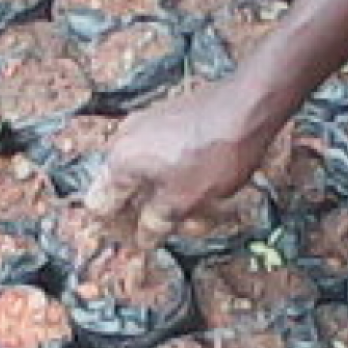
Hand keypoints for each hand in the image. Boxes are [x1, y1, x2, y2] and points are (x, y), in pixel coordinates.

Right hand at [84, 78, 284, 246]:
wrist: (249, 106)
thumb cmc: (215, 153)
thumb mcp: (183, 201)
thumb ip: (156, 223)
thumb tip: (143, 238)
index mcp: (120, 161)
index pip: (98, 205)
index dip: (116, 229)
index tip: (138, 240)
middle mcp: (127, 140)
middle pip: (126, 191)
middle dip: (153, 215)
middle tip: (179, 228)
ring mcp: (148, 125)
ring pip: (151, 176)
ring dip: (172, 199)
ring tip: (204, 213)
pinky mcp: (171, 119)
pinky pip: (166, 157)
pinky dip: (180, 177)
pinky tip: (208, 188)